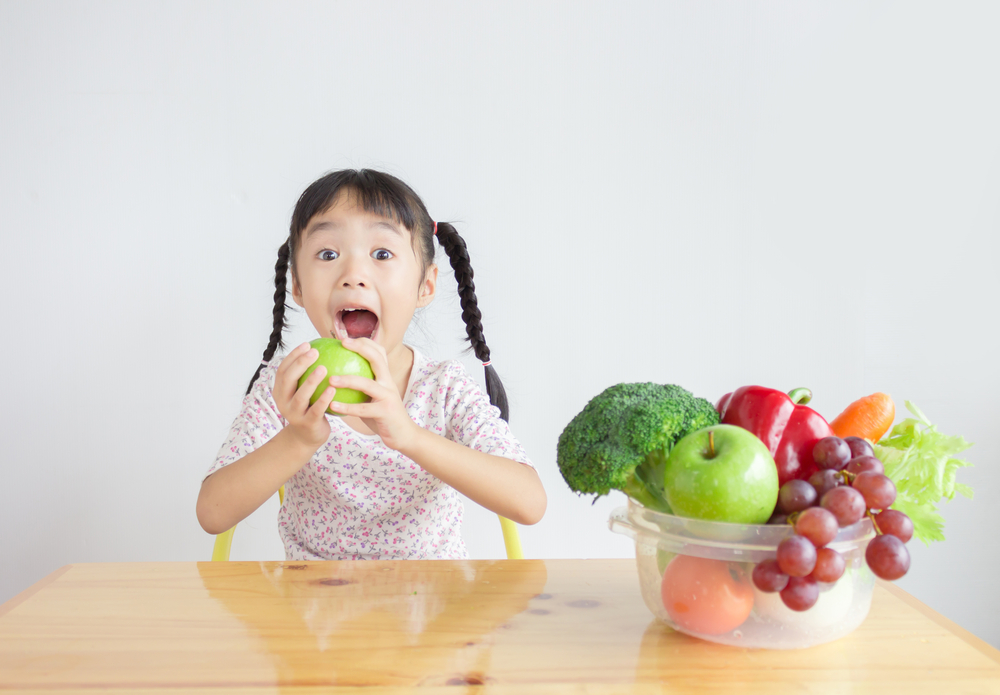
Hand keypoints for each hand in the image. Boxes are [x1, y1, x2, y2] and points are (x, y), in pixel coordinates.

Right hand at [272, 342, 338, 450]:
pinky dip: (323, 399)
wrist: (307, 437)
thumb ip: (307, 374)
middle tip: (315, 352)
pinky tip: (332, 389)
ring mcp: (294, 414)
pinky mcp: (307, 424)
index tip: (307, 344)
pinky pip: (315, 410)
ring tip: (323, 368)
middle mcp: (283, 401)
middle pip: (288, 380)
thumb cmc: (309, 407)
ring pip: (300, 396)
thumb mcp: (303, 391)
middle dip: (300, 364)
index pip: (283, 369)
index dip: (293, 356)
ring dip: (311, 381)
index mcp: (280, 390)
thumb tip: (323, 347)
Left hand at [327, 337, 419, 451]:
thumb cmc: (382, 415)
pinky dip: (347, 407)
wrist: (403, 435)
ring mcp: (388, 396)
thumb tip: (336, 374)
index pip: (378, 352)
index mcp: (385, 377)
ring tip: (331, 379)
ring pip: (367, 384)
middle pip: (377, 359)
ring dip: (348, 380)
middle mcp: (388, 383)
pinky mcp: (385, 412)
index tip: (345, 338)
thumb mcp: (374, 396)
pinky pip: (363, 409)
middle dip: (360, 348)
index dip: (364, 342)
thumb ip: (361, 385)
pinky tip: (332, 406)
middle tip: (341, 344)